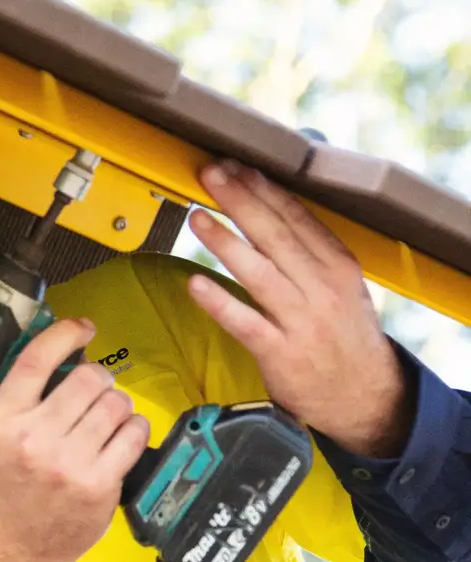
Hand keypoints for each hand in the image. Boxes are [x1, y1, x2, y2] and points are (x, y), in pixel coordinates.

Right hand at [0, 317, 149, 561]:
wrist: (14, 550)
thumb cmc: (6, 490)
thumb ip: (26, 402)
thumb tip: (72, 359)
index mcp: (2, 421)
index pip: (37, 360)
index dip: (65, 334)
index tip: (84, 328)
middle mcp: (34, 437)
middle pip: (87, 379)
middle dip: (98, 380)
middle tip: (96, 393)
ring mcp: (69, 463)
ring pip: (115, 404)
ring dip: (118, 406)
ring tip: (108, 421)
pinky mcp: (98, 485)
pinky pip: (133, 436)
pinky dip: (135, 430)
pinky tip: (123, 438)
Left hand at [186, 162, 412, 458]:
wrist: (365, 396)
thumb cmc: (344, 335)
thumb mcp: (343, 286)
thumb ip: (312, 251)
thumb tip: (273, 209)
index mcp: (337, 265)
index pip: (296, 217)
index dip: (263, 189)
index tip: (237, 166)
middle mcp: (321, 288)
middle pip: (275, 235)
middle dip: (241, 201)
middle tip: (211, 174)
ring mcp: (300, 320)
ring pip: (258, 273)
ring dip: (225, 242)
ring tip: (197, 217)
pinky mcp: (280, 353)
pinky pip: (244, 323)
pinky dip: (220, 304)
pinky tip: (195, 285)